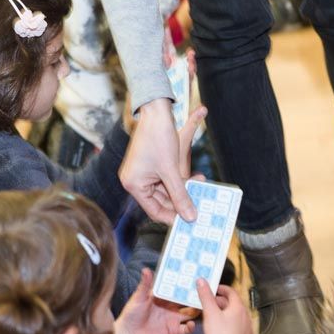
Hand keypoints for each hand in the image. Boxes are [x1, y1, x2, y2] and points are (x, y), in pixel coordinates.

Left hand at [114, 269, 196, 333]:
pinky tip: (191, 324)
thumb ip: (145, 285)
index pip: (178, 288)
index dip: (186, 283)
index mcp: (165, 297)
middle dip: (196, 295)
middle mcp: (172, 306)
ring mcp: (175, 318)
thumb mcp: (138, 297)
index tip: (196, 275)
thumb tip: (146, 270)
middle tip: (206, 290)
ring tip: (204, 305)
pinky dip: (191, 327)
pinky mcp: (175, 331)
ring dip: (197, 310)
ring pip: (191, 313)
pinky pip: (187, 329)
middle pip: (188, 300)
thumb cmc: (132, 314)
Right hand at [119, 97, 207, 224]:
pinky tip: (194, 179)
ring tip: (200, 188)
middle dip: (180, 201)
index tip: (189, 221)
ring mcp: (142, 173)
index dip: (173, 217)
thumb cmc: (158, 137)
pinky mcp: (150, 165)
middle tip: (198, 206)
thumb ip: (181, 195)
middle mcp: (135, 180)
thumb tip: (190, 216)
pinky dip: (179, 181)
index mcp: (134, 184)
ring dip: (183, 189)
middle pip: (161, 201)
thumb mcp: (172, 170)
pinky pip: (165, 179)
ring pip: (166, 190)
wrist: (155, 111)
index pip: (154, 211)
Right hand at [196, 279, 254, 333]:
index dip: (222, 288)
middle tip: (210, 302)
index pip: (231, 292)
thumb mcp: (210, 313)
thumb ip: (206, 296)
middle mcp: (246, 316)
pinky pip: (238, 326)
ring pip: (236, 315)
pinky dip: (230, 322)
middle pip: (234, 304)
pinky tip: (223, 329)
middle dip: (221, 301)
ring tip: (215, 315)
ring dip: (226, 312)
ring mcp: (248, 328)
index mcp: (238, 308)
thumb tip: (202, 280)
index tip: (213, 288)